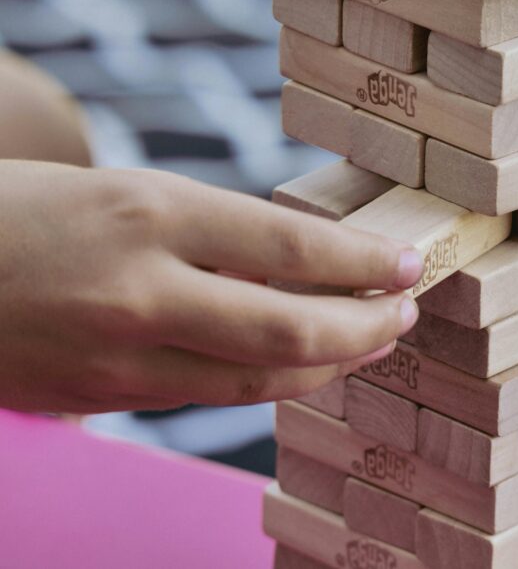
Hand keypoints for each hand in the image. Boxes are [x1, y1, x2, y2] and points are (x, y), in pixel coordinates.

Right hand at [0, 161, 422, 412]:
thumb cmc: (20, 210)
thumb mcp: (121, 191)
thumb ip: (209, 235)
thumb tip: (301, 267)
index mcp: (150, 210)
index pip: (294, 245)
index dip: (366, 261)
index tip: (409, 262)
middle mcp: (142, 287)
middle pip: (293, 327)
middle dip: (368, 326)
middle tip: (408, 312)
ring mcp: (120, 354)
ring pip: (261, 378)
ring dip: (332, 363)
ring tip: (372, 341)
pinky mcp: (103, 396)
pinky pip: (211, 396)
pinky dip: (271, 382)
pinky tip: (301, 365)